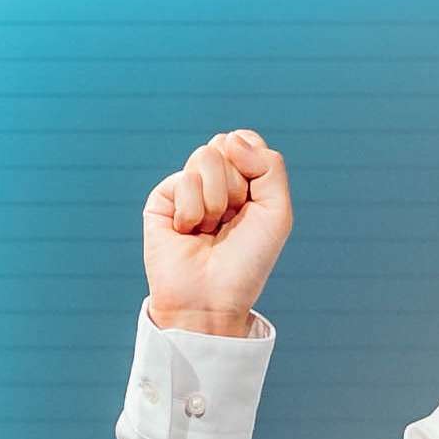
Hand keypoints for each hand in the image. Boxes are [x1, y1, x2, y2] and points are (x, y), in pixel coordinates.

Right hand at [143, 129, 290, 333]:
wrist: (212, 299)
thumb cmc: (246, 262)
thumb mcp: (277, 212)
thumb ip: (269, 166)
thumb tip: (231, 139)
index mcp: (242, 178)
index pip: (245, 140)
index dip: (254, 165)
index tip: (253, 201)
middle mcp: (212, 179)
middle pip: (226, 144)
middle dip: (236, 186)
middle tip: (230, 220)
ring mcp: (186, 187)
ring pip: (205, 156)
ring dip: (215, 200)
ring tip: (209, 229)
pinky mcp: (161, 198)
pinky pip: (184, 180)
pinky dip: (193, 211)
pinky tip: (188, 232)